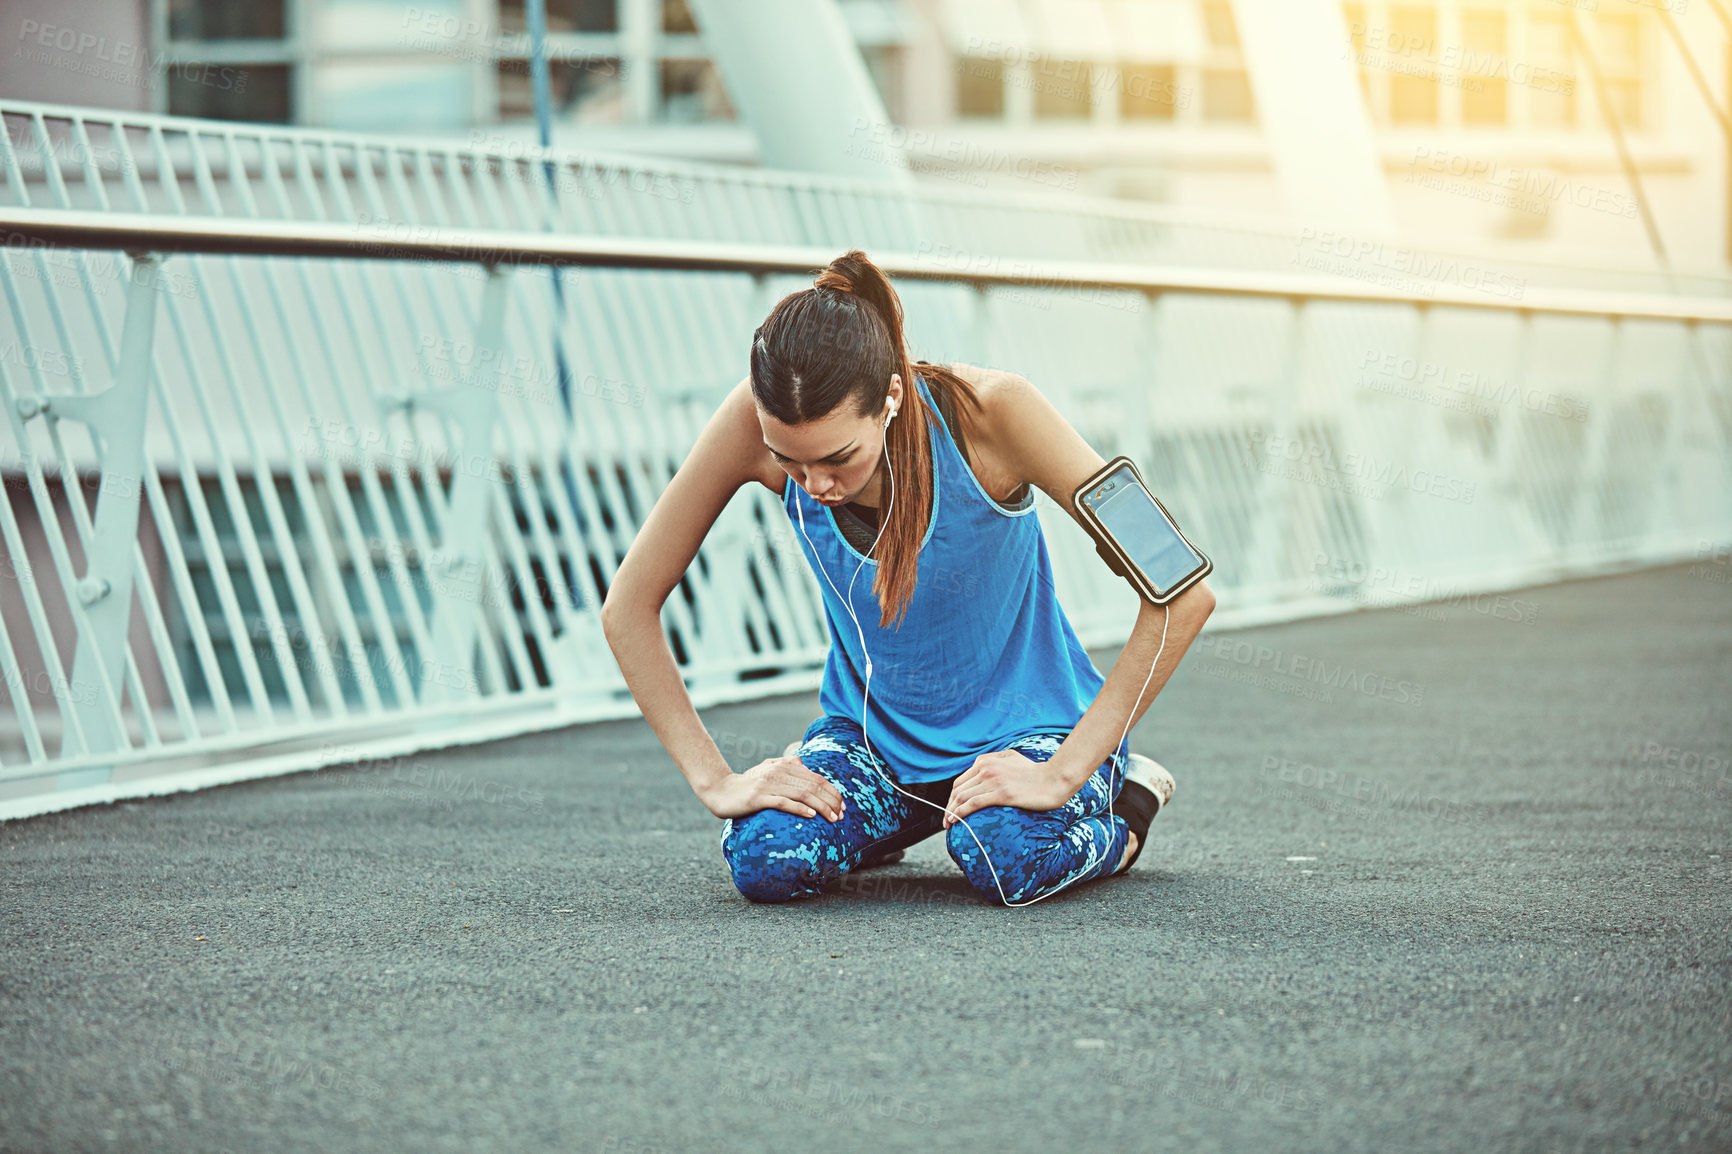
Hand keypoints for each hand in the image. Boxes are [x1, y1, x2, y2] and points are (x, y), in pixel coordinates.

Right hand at [696, 755, 846, 822]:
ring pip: (802, 794)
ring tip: (832, 818)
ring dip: (821, 807)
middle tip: (842, 815)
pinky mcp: (758, 798)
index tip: (842, 805)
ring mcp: (768, 785)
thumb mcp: (767, 770)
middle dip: (831, 801)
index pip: (816, 778)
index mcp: (784, 766)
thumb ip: (785, 764)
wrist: (720, 790)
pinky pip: (783, 802)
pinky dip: (800, 808)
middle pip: (813, 786)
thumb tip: (802, 762)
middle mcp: (778, 773)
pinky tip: (811, 815)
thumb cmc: (747, 784)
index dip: (832, 791)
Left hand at [942, 749, 1074, 828]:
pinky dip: (960, 813)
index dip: (952, 797)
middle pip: (958, 790)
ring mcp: (993, 780)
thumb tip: (979, 767)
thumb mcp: (1012, 758)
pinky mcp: (1001, 793)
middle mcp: (987, 768)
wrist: (1054, 779)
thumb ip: (994, 760)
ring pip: (963, 797)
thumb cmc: (1036, 772)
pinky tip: (956, 821)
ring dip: (952, 812)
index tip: (951, 809)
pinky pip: (973, 804)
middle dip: (949, 806)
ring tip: (949, 824)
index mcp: (987, 761)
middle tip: (947, 821)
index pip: (961, 781)